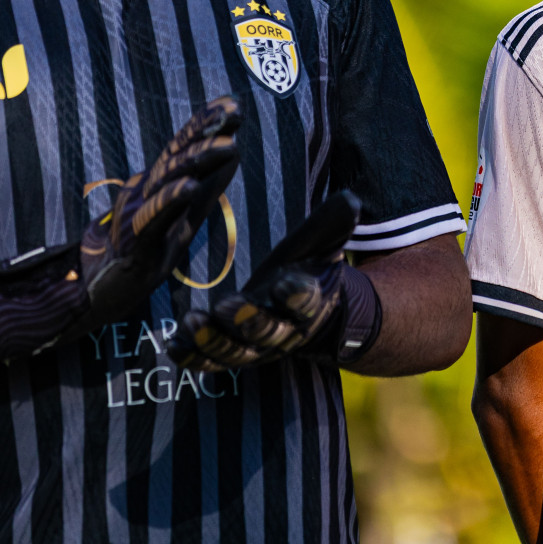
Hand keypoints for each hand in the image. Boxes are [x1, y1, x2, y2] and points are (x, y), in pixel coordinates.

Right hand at [0, 97, 241, 358]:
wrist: (97, 291)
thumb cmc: (143, 250)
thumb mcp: (182, 217)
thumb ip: (206, 188)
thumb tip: (233, 151)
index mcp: (155, 185)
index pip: (181, 148)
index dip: (203, 124)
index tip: (231, 102)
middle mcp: (143, 193)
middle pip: (177, 156)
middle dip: (206, 132)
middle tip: (234, 112)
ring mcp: (136, 216)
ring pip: (168, 181)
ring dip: (199, 161)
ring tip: (228, 145)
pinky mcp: (135, 244)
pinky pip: (154, 218)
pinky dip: (172, 200)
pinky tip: (192, 187)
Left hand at [170, 191, 381, 370]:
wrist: (297, 307)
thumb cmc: (307, 266)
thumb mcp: (322, 243)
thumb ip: (334, 222)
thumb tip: (350, 199)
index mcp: (310, 304)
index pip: (307, 302)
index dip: (297, 295)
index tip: (285, 283)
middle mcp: (284, 331)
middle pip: (268, 332)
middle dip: (249, 321)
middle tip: (228, 305)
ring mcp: (255, 346)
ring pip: (235, 352)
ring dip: (213, 341)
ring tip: (192, 322)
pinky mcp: (229, 352)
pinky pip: (209, 362)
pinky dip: (192, 356)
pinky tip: (173, 345)